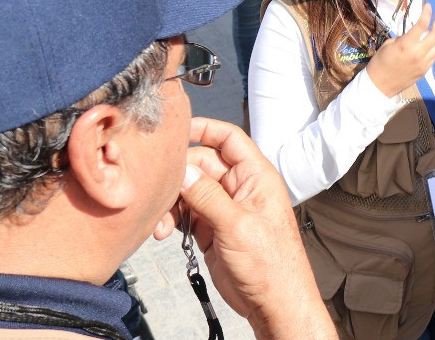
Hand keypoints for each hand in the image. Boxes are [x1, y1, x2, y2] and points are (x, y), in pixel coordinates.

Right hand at [155, 118, 333, 338]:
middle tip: (160, 194)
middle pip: (201, 164)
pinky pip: (185, 214)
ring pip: (189, 190)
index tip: (175, 130)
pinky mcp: (210, 229)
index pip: (229, 139)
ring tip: (163, 226)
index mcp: (255, 176)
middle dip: (178, 177)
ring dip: (171, 203)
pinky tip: (164, 233)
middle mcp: (238, 188)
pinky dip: (172, 220)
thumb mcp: (237, 226)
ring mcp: (223, 208)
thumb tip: (183, 169)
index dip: (204, 129)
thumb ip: (208, 196)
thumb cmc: (271, 264)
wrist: (273, 304)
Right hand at [365, 5, 434, 97]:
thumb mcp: (388, 44)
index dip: (427, 13)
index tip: (428, 5)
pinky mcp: (425, 70)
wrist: (380, 85)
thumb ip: (403, 37)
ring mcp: (424, 63)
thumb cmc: (380, 62)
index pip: (422, 25)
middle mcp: (418, 53)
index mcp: (406, 45)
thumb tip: (413, 34)